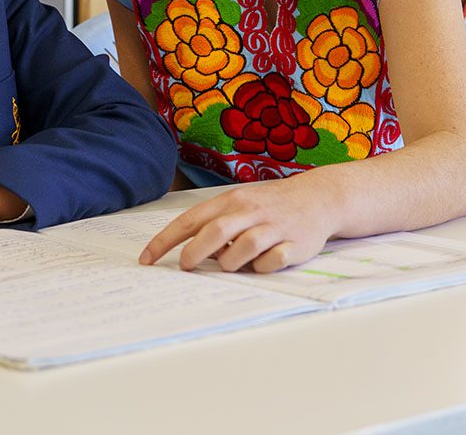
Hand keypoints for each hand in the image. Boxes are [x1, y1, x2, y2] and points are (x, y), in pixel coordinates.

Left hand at [139, 173, 336, 272]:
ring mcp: (273, 227)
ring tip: (232, 263)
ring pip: (243, 249)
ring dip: (231, 263)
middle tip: (185, 267)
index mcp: (230, 201)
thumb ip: (215, 222)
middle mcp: (249, 211)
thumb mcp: (238, 203)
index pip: (190, 220)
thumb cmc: (269, 203)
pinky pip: (272, 262)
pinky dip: (262, 267)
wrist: (318, 197)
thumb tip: (187, 249)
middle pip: (215, 232)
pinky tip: (263, 263)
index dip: (165, 240)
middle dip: (195, 253)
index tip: (147, 258)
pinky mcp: (294, 244)